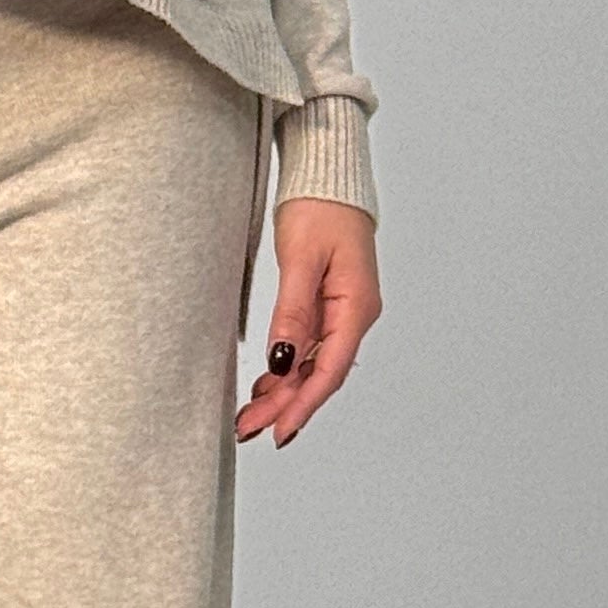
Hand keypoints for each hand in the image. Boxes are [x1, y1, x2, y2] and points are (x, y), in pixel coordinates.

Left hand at [236, 197, 380, 449]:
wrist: (329, 176)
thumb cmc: (320, 207)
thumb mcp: (300, 259)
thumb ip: (292, 313)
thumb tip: (283, 362)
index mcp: (357, 306)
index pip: (331, 369)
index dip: (304, 404)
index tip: (280, 431)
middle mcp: (355, 314)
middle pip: (321, 373)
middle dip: (287, 405)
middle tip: (250, 429)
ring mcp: (344, 310)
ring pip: (314, 363)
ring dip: (284, 390)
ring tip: (251, 414)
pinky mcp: (330, 303)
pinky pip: (310, 345)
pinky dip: (288, 367)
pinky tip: (267, 383)